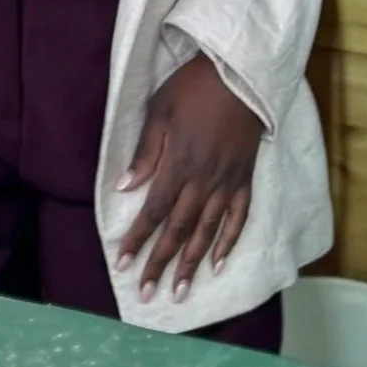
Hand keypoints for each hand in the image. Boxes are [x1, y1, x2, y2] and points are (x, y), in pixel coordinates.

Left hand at [116, 55, 264, 303]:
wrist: (241, 73)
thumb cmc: (194, 87)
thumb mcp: (160, 109)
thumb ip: (145, 151)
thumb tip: (124, 187)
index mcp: (178, 164)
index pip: (153, 211)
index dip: (137, 239)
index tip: (122, 264)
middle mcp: (203, 180)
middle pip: (178, 230)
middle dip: (160, 263)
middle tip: (147, 294)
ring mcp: (227, 182)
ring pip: (206, 231)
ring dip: (191, 263)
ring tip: (180, 292)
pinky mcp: (244, 178)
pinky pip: (237, 217)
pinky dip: (227, 242)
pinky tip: (217, 264)